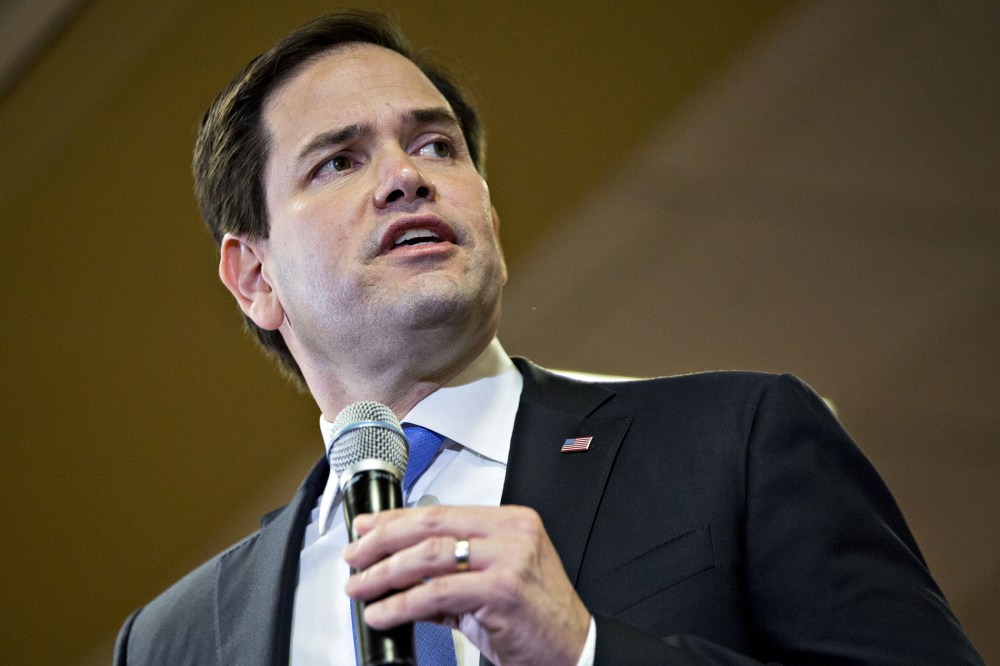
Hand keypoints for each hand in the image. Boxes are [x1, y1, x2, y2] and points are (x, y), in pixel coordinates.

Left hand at [343, 505, 590, 665]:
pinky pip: (437, 594)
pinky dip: (402, 604)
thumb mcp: (492, 586)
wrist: (572, 651)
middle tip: (355, 556)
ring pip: (429, 556)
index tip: (367, 528)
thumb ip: (449, 576)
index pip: (442, 512)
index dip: (397, 519)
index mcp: (511, 522)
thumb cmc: (537, 619)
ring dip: (385, 573)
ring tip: (361, 587)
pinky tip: (383, 612)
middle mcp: (511, 533)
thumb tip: (399, 575)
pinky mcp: (502, 590)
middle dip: (383, 541)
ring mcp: (509, 559)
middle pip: (431, 525)